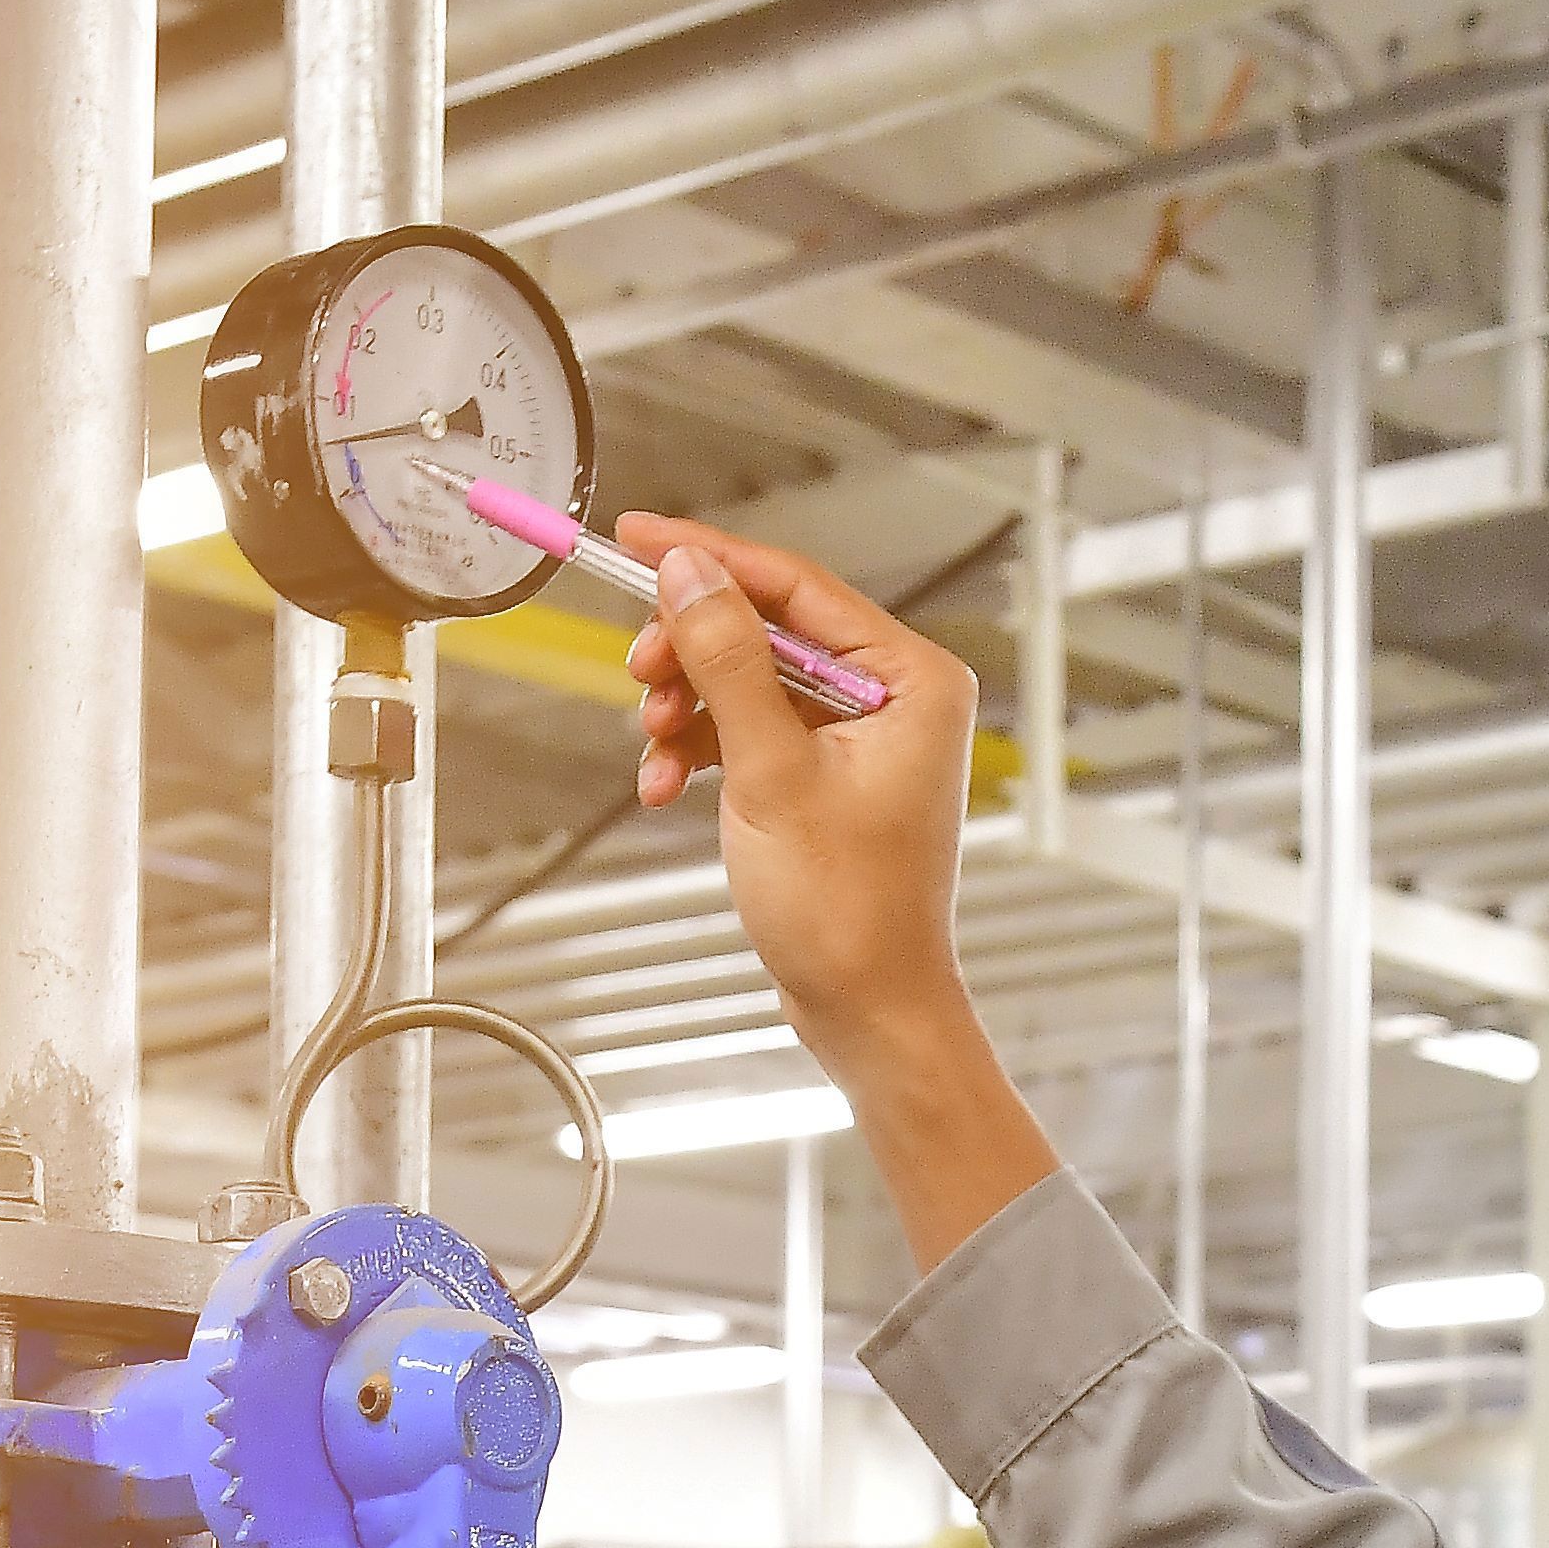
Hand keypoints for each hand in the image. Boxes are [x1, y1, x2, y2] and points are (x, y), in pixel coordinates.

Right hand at [609, 509, 1060, 1266]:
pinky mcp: (829, 776)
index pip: (796, 585)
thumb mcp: (770, 772)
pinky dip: (703, 749)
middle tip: (640, 674)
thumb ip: (728, 660)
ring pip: (749, 680)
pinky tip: (669, 784)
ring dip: (689, 707)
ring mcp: (863, 738)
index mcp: (913, 679)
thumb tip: (689, 571)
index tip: (636, 537)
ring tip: (656, 748)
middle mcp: (897, 697)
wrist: (868, 1010)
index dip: (709, 557)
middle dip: (692, 651)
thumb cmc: (847, 910)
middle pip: (767, 629)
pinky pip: (751, 731)